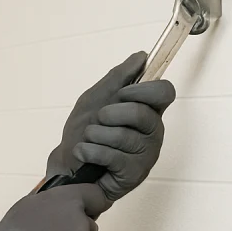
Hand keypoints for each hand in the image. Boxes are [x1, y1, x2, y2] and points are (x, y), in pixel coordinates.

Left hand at [45, 51, 175, 200]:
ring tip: (88, 140)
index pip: (164, 92)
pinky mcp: (135, 174)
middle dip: (109, 114)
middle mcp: (152, 132)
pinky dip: (89, 151)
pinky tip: (84, 153)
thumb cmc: (83, 133)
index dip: (142, 90)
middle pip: (141, 113)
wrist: (66, 166)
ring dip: (94, 135)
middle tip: (98, 120)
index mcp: (148, 110)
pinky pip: (112, 156)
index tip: (121, 94)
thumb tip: (141, 56)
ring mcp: (146, 154)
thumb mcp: (95, 99)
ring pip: (123, 136)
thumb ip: (118, 77)